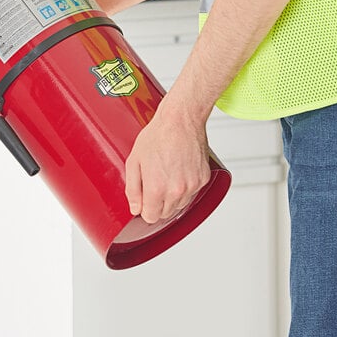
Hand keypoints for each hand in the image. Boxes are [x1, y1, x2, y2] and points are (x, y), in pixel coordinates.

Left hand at [125, 102, 210, 223]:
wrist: (181, 119)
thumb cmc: (157, 135)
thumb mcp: (134, 160)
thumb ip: (132, 189)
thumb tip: (135, 208)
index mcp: (156, 188)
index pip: (151, 217)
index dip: (145, 208)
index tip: (144, 200)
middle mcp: (176, 191)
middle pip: (166, 214)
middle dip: (158, 203)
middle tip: (154, 181)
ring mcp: (192, 186)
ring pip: (180, 205)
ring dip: (172, 196)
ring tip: (167, 173)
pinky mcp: (204, 179)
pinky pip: (193, 193)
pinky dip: (186, 186)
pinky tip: (178, 169)